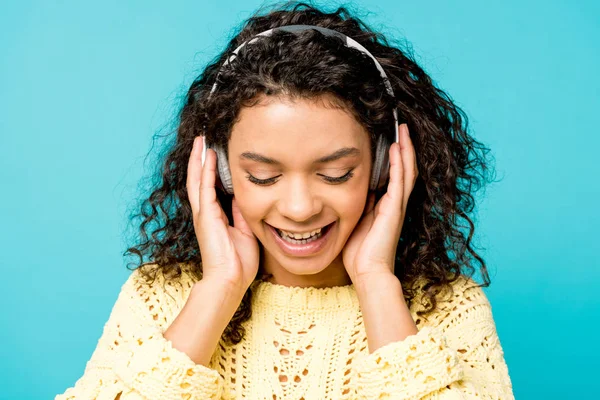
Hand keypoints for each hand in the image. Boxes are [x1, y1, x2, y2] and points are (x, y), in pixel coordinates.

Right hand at [186, 136, 259, 293]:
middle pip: (197, 179)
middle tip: (201, 140)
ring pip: (196, 179)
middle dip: (199, 159)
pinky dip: (205, 169)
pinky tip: (208, 155)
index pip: (209, 188)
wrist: (230, 280)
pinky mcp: (206, 215)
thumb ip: (240, 214)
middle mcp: (205, 213)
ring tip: (200, 140)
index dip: (210, 170)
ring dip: (198, 159)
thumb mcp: (244, 231)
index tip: (214, 154)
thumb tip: (242, 197)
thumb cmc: (238, 262)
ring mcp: (203, 213)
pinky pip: (204, 186)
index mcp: (214, 218)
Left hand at [342, 124, 418, 283]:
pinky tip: (398, 148)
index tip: (392, 138)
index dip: (396, 157)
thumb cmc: (361, 253)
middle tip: (401, 126)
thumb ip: (362, 206)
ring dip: (405, 150)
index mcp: (386, 207)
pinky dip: (400, 164)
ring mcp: (397, 207)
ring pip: (406, 171)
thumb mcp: (358, 222)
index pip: (395, 176)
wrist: (368, 273)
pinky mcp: (394, 210)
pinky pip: (400, 182)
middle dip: (404, 148)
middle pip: (405, 169)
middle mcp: (395, 204)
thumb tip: (359, 189)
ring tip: (403, 130)